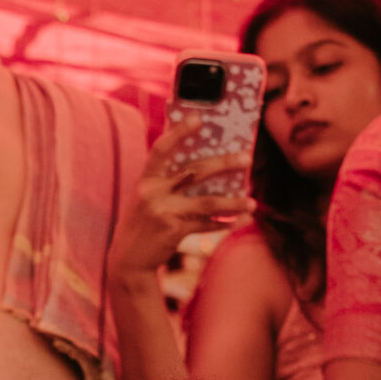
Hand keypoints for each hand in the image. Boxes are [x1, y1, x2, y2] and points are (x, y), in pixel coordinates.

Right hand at [111, 122, 250, 282]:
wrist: (128, 261)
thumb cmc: (143, 224)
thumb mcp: (147, 198)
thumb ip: (167, 182)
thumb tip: (205, 168)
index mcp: (146, 180)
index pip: (161, 149)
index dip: (178, 132)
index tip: (198, 118)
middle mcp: (154, 193)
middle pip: (195, 171)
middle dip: (224, 163)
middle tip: (247, 157)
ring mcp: (164, 212)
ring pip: (207, 203)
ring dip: (232, 202)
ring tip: (252, 202)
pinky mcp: (174, 231)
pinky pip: (206, 225)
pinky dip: (224, 223)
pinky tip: (240, 220)